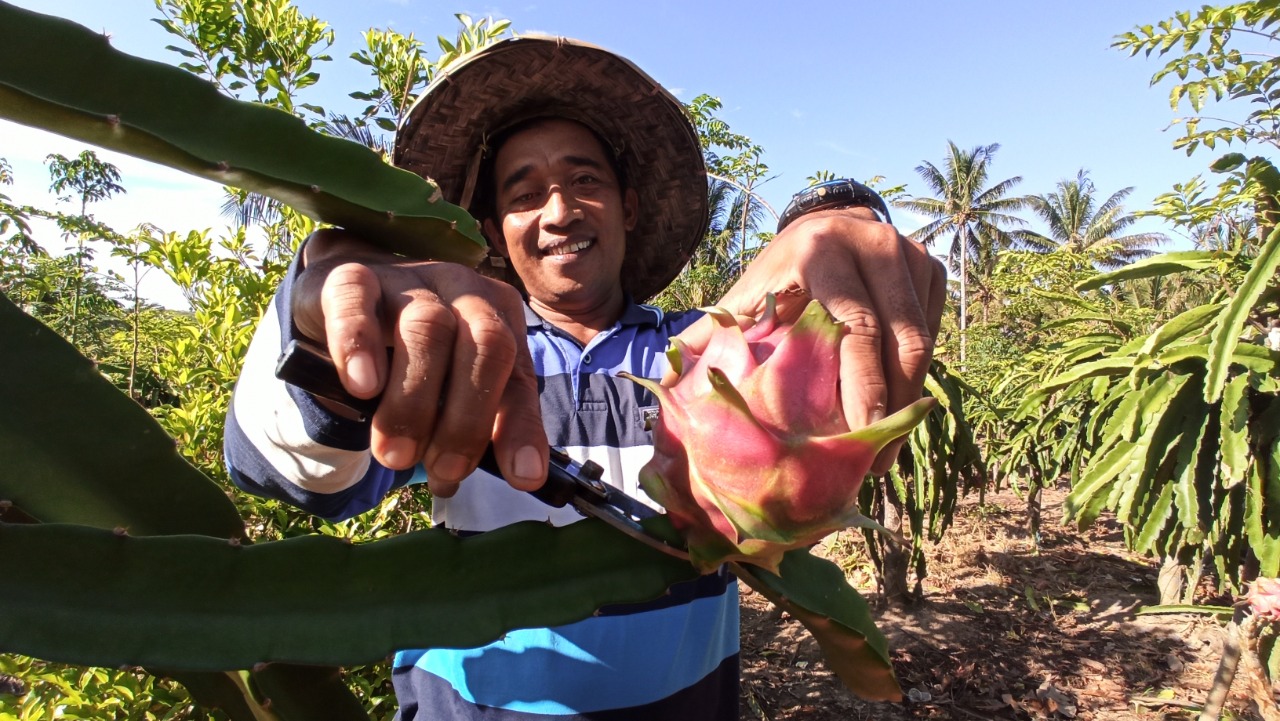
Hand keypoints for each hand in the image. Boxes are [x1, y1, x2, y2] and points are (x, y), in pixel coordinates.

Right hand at [292, 229, 547, 496]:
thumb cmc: (410, 359)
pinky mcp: (353, 277)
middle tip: (442, 471)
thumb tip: (492, 480)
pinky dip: (360, 344)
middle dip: (467, 420)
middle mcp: (463, 290)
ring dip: (414, 401)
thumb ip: (477, 428)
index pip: (520, 377)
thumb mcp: (451, 392)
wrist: (345, 306)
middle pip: (486, 344)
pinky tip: (362, 386)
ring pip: (427, 327)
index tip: (523, 477)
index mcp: (499, 317)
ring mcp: (409, 279)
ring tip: (395, 455)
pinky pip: (357, 302)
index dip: (521, 429)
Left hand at [679, 207, 944, 473]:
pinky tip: (895, 408)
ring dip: (909, 400)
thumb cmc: (775, 278)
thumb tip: (667, 385)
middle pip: (900, 340)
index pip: (857, 327)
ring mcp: (910, 254)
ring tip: (886, 448)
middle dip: (893, 407)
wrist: (821, 228)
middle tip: (876, 463)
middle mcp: (873, 244)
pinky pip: (932, 335)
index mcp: (821, 251)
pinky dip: (916, 376)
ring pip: (922, 342)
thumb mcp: (743, 299)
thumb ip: (708, 336)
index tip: (860, 434)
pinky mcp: (931, 269)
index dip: (864, 386)